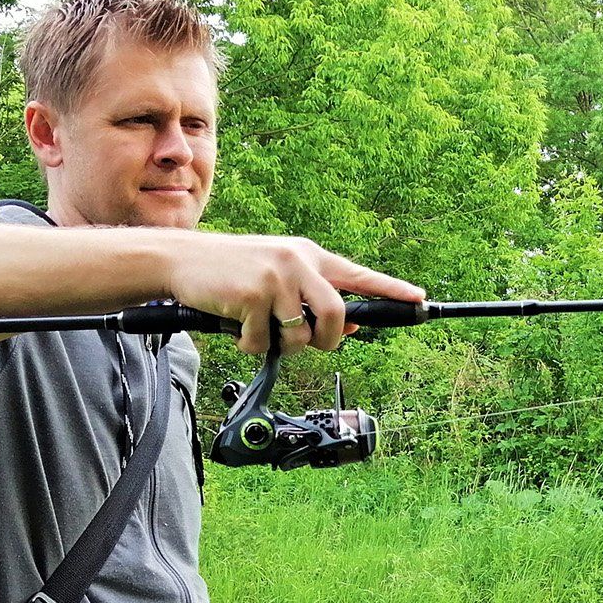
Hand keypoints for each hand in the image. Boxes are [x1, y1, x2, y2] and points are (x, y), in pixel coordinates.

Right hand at [163, 232, 425, 355]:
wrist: (183, 260)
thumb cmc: (234, 271)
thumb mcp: (279, 275)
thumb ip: (313, 296)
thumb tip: (350, 329)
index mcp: (310, 256)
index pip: (360, 275)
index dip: (392, 290)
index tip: (419, 299)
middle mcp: (298, 262)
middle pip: (337, 316)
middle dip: (327, 341)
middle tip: (310, 343)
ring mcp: (275, 277)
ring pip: (300, 336)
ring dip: (280, 345)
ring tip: (259, 327)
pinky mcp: (251, 296)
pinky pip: (264, 343)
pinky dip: (250, 346)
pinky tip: (236, 327)